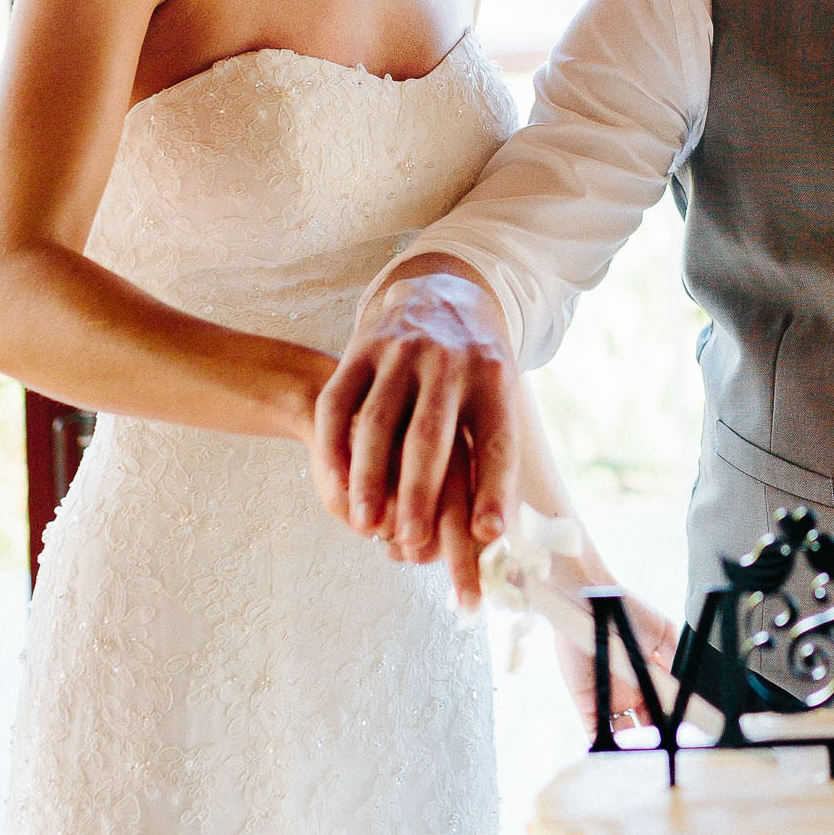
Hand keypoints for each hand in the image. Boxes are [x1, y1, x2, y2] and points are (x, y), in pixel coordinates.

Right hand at [312, 266, 517, 614]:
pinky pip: (340, 401)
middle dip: (419, 492)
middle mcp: (450, 364)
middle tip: (411, 542)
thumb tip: (493, 535)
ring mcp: (402, 351)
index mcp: (494, 381)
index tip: (487, 533)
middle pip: (431, 436)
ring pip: (378, 422)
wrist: (438, 292)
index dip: (494, 488)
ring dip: (370, 477)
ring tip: (366, 525)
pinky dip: (333, 445)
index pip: (497, 441)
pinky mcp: (361, 346)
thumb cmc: (472, 373)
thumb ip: (495, 457)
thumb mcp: (499, 397)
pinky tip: (334, 483)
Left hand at [552, 592, 681, 735]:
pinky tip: (619, 750)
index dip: (675, 717)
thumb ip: (676, 658)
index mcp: (649, 676)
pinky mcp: (586, 701)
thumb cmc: (627, 611)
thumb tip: (687, 686)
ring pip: (624, 731)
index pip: (664, 705)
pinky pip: (595, 729)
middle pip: (648, 722)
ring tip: (649, 748)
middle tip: (669, 739)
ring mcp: (608, 697)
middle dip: (659, 733)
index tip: (686, 726)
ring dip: (636, 742)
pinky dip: (606, 743)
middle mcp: (631, 690)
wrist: (593, 603)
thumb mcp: (663, 631)